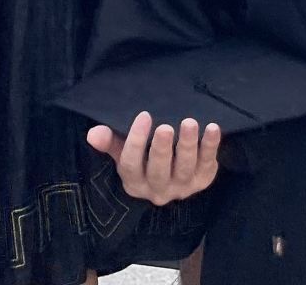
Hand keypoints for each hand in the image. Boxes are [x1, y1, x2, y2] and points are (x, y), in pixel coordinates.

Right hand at [86, 112, 220, 205]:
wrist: (173, 175)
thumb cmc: (144, 157)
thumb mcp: (124, 151)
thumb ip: (110, 141)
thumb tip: (93, 133)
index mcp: (134, 182)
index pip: (130, 165)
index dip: (136, 141)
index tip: (144, 116)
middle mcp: (157, 190)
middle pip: (159, 171)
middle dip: (162, 149)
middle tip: (166, 127)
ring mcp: (182, 187)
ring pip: (185, 169)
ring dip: (188, 145)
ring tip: (189, 123)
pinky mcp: (203, 180)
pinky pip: (208, 164)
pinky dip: (211, 147)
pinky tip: (212, 128)